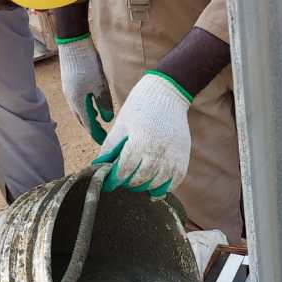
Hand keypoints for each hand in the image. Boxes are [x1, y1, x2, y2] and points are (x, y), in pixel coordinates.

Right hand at [57, 35, 113, 141]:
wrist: (73, 44)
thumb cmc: (88, 64)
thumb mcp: (100, 85)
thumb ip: (104, 103)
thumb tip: (107, 119)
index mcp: (78, 103)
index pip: (88, 125)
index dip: (97, 134)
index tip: (104, 142)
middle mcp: (71, 100)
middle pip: (82, 120)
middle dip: (91, 128)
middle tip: (101, 134)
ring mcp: (68, 92)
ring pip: (78, 111)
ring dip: (88, 118)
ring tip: (98, 122)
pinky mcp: (69, 84)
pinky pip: (77, 102)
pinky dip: (84, 108)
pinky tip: (91, 105)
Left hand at [93, 71, 192, 197]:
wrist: (167, 93)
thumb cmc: (139, 107)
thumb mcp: (121, 125)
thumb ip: (110, 147)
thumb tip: (98, 166)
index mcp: (139, 142)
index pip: (124, 171)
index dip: (115, 179)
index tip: (109, 183)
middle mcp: (157, 150)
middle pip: (140, 179)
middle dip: (129, 184)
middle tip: (123, 182)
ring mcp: (173, 155)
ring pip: (157, 183)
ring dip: (145, 187)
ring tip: (138, 183)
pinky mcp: (183, 156)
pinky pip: (175, 180)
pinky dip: (165, 187)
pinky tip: (155, 186)